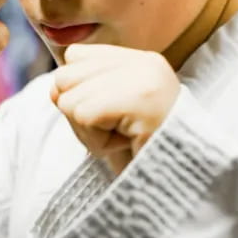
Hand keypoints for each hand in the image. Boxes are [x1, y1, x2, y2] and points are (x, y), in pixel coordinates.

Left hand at [50, 45, 180, 175]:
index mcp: (141, 60)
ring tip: (123, 138)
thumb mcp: (108, 115)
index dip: (79, 90)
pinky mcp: (140, 100)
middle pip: (65, 76)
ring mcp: (145, 79)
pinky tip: (125, 143)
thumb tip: (53, 90)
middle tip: (116, 130)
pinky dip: (95, 140)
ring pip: (69, 99)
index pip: (75, 56)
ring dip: (89, 132)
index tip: (113, 113)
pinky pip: (83, 115)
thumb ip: (80, 92)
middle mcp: (145, 62)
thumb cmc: (142, 152)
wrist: (183, 181)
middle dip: (80, 113)